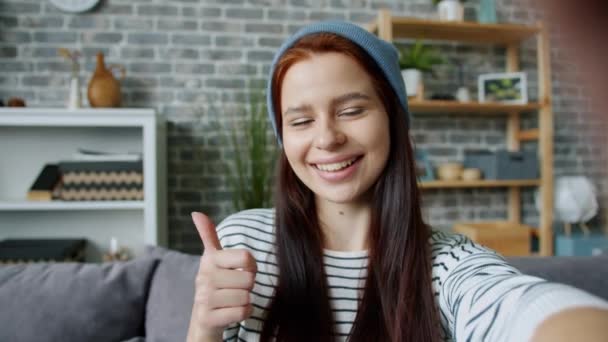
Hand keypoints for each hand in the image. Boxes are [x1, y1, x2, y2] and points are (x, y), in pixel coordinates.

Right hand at [187, 212, 256, 341]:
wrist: (204, 318)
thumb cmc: (216, 285)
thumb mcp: (213, 260)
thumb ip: (208, 236)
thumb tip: (197, 213)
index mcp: (209, 260)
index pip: (246, 258)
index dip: (251, 267)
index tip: (241, 270)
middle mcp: (204, 277)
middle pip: (249, 279)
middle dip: (248, 286)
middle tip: (235, 288)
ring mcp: (204, 299)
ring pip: (246, 297)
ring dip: (245, 300)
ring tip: (232, 300)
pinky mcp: (208, 318)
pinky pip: (242, 312)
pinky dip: (244, 313)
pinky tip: (231, 312)